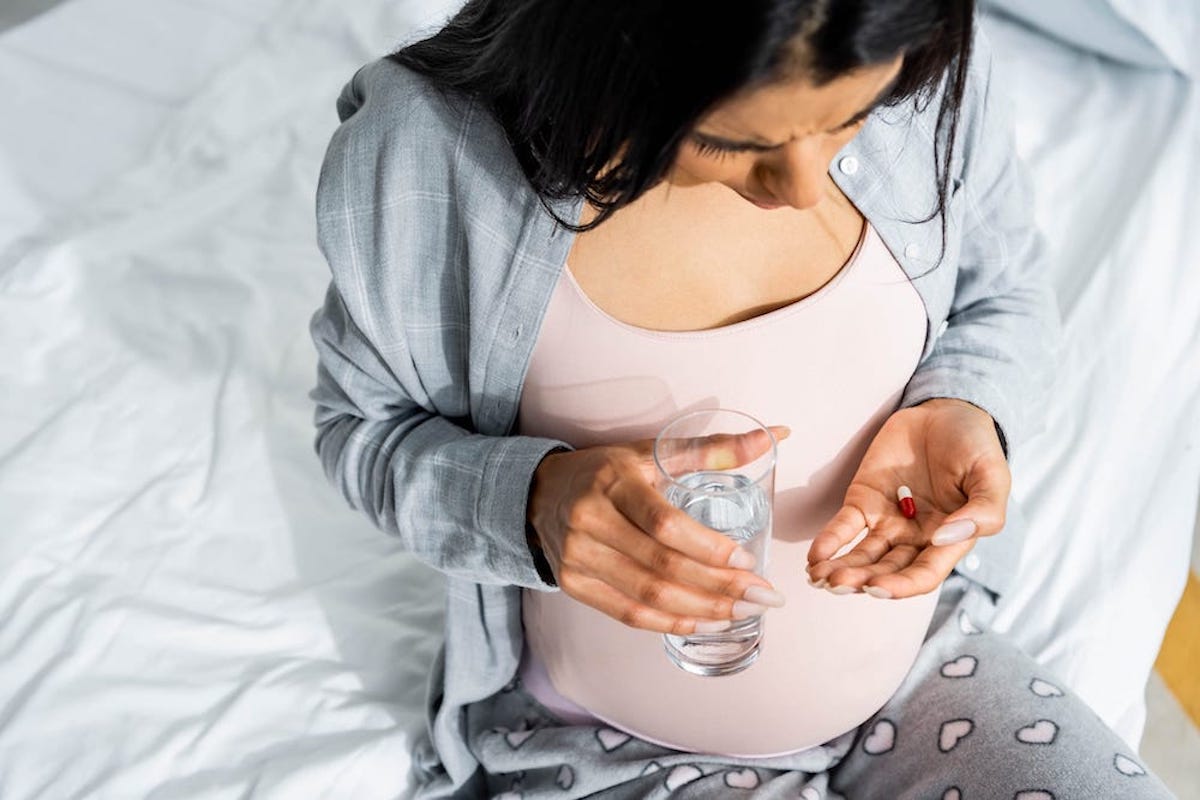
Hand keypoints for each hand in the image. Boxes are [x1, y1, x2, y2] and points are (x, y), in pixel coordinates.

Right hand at [527, 427, 790, 634]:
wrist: (538, 493)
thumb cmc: (606, 471)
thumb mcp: (650, 452)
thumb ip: (712, 449)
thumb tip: (774, 436)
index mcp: (613, 482)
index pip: (665, 523)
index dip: (709, 547)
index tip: (748, 560)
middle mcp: (590, 521)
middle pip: (662, 566)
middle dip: (720, 587)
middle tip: (764, 595)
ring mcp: (578, 557)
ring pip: (647, 596)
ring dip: (702, 609)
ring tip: (744, 611)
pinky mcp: (573, 584)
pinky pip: (627, 614)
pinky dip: (670, 623)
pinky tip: (703, 622)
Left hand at [806, 398, 1009, 598]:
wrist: (944, 412)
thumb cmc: (975, 447)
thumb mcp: (993, 477)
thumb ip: (983, 512)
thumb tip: (944, 538)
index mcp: (948, 542)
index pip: (922, 576)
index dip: (900, 587)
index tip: (876, 588)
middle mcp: (914, 539)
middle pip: (885, 570)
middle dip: (860, 580)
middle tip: (836, 584)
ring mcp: (886, 521)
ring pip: (860, 555)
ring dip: (839, 569)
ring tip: (818, 578)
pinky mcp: (863, 501)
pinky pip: (843, 527)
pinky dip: (828, 542)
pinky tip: (815, 556)